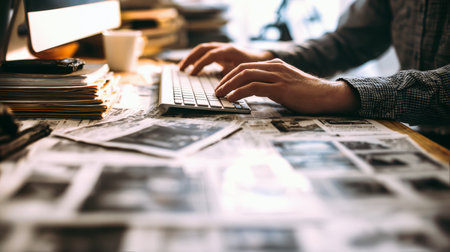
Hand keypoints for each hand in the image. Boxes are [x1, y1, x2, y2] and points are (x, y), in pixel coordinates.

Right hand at [179, 42, 273, 74]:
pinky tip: (192, 69)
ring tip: (182, 68)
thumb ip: (235, 80)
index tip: (192, 74)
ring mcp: (223, 48)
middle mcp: (225, 47)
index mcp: (230, 51)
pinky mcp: (222, 52)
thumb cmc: (256, 69)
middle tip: (181, 69)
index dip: (200, 65)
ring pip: (203, 49)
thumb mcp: (245, 74)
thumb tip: (224, 90)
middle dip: (190, 58)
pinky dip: (198, 59)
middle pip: (203, 48)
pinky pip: (206, 53)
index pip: (210, 55)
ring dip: (192, 57)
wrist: (264, 60)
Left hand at [215, 59, 359, 113]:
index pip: (246, 66)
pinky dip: (239, 92)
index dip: (231, 75)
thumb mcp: (286, 84)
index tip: (222, 85)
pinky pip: (254, 87)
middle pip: (242, 68)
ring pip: (245, 75)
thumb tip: (253, 92)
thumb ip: (271, 84)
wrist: (327, 95)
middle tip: (216, 90)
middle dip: (226, 79)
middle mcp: (274, 67)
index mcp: (275, 65)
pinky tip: (232, 98)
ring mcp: (277, 76)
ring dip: (229, 85)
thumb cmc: (307, 94)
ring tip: (220, 95)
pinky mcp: (280, 88)